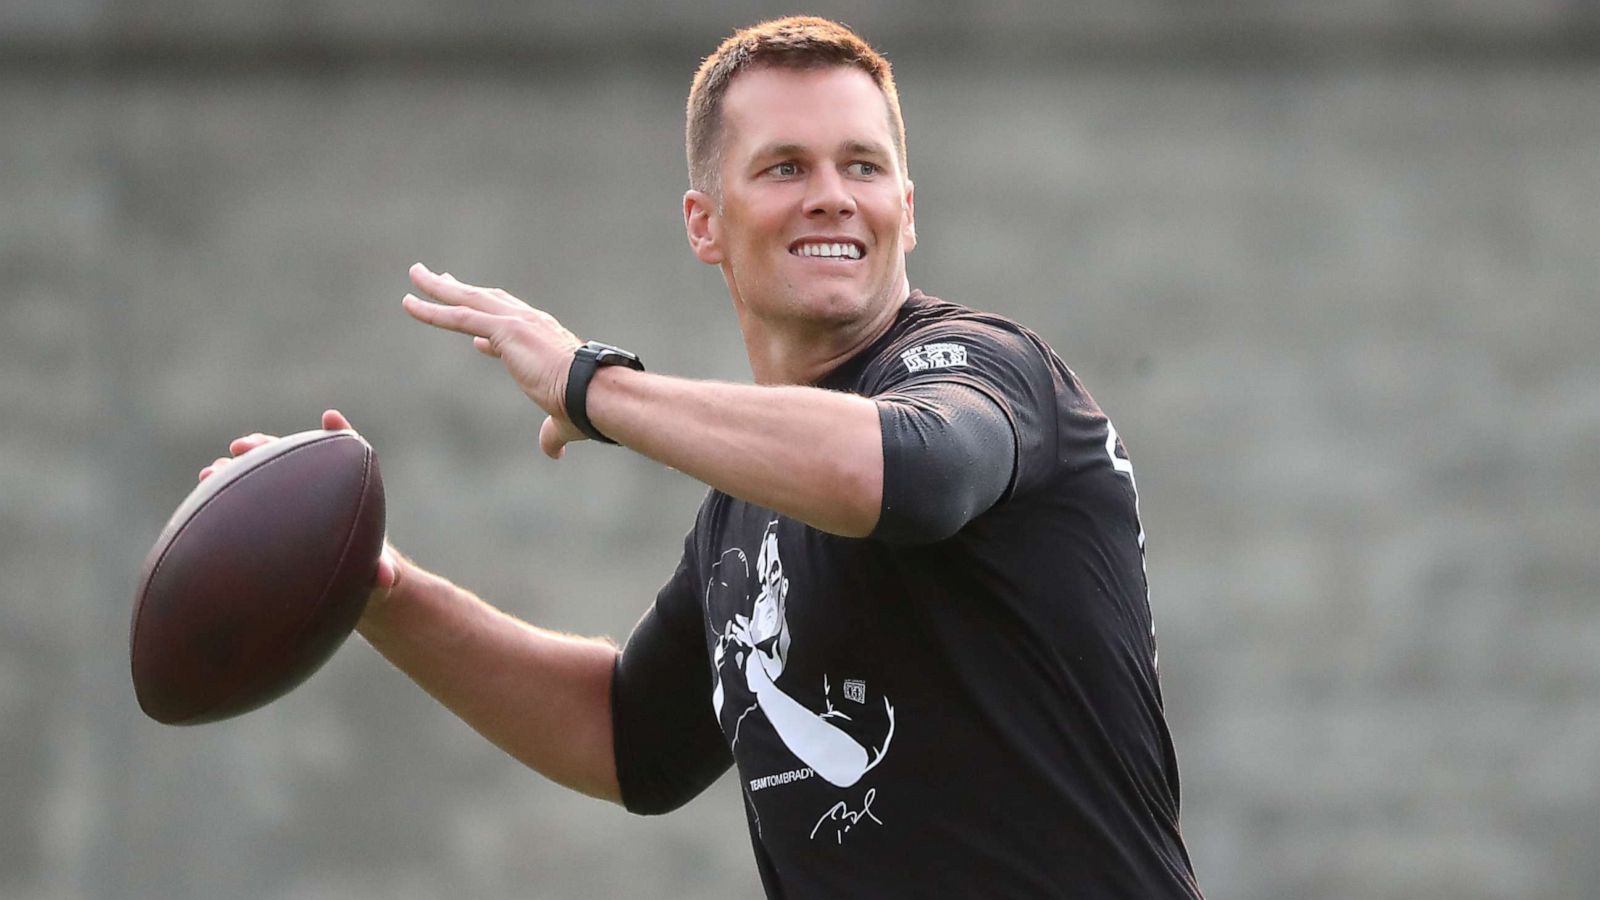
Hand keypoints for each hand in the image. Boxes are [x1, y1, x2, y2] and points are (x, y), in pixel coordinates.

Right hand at [197, 409, 401, 593]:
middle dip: (267, 450)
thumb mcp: (377, 573)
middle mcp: (313, 493)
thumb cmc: (366, 573)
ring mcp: (289, 505)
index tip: (331, 420)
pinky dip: (226, 496)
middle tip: (242, 446)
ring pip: (262, 479)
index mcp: (345, 496)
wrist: (350, 586)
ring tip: (212, 471)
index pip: (342, 458)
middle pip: (291, 460)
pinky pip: (245, 504)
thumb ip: (382, 572)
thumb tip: (385, 578)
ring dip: (238, 471)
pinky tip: (202, 496)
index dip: (338, 436)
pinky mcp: (270, 521)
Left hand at [401, 263, 587, 458]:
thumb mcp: (561, 420)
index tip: (473, 332)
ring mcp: (517, 322)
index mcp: (545, 338)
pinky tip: (410, 304)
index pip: (510, 324)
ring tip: (415, 274)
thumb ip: (551, 434)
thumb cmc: (585, 408)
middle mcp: (531, 322)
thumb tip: (553, 453)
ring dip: (438, 286)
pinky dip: (432, 310)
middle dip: (460, 288)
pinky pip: (459, 316)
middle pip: (487, 298)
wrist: (593, 393)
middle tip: (437, 277)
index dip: (487, 323)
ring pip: (468, 298)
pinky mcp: (505, 330)